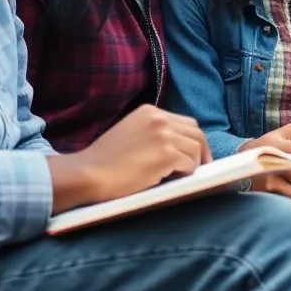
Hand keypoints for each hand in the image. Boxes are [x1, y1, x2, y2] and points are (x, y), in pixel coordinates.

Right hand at [48, 105, 211, 212]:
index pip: (184, 122)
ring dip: (193, 163)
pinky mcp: (166, 154)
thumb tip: (177, 147)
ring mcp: (164, 135)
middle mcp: (159, 118)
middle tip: (200, 167)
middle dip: (201, 150)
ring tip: (183, 175)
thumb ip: (152, 133)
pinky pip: (189, 164)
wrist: (89, 172)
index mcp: (150, 112)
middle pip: (196, 132)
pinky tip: (175, 179)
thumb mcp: (131, 133)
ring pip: (196, 147)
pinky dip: (187, 173)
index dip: (192, 139)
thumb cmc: (105, 160)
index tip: (194, 153)